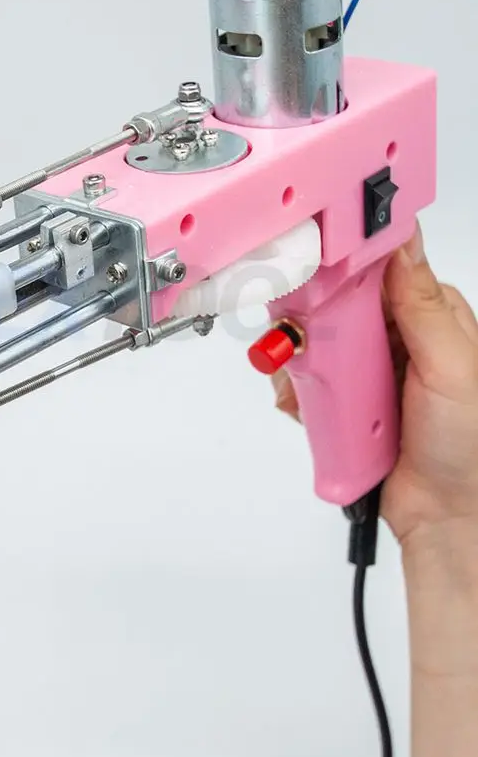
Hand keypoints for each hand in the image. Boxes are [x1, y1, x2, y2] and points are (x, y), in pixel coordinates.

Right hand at [273, 225, 477, 549]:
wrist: (445, 515)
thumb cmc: (466, 444)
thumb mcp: (451, 366)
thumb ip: (421, 306)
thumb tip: (402, 241)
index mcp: (428, 316)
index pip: (374, 271)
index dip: (339, 268)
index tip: (308, 276)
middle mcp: (395, 337)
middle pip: (333, 305)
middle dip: (307, 322)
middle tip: (298, 342)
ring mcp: (366, 370)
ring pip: (312, 344)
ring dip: (297, 363)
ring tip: (301, 386)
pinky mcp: (344, 399)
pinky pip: (305, 383)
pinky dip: (296, 392)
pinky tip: (301, 405)